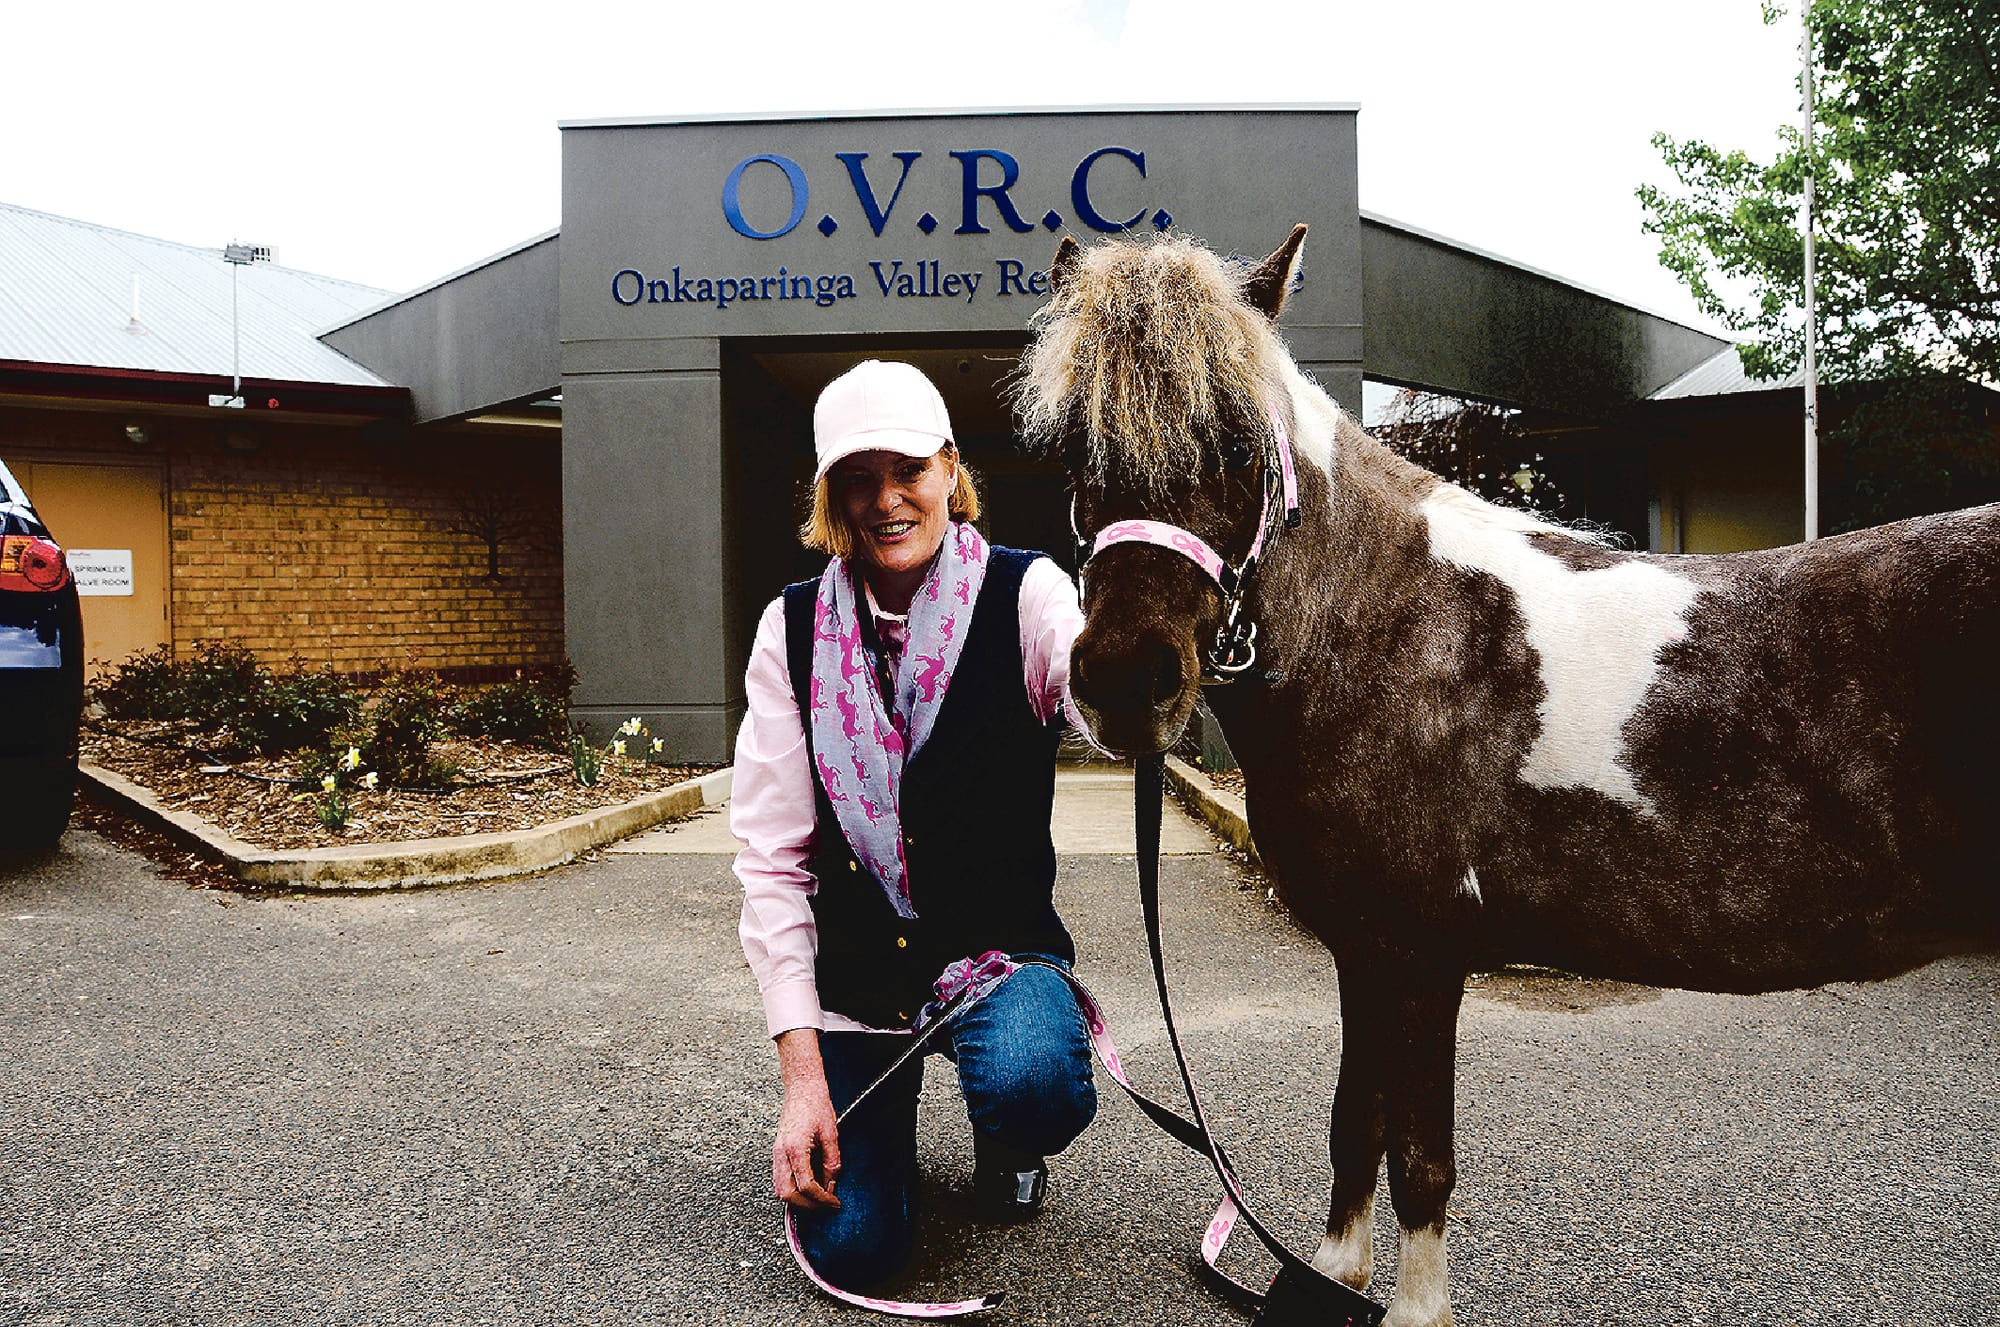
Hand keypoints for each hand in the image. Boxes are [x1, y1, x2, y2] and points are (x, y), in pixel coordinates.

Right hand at [772, 1029, 841, 1209]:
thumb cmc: (816, 1105)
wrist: (801, 1087)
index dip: (822, 1199)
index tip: (834, 1202)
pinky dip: (792, 1190)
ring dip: (797, 1200)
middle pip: (786, 1195)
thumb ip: (832, 1162)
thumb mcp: (831, 1134)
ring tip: (817, 1200)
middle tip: (825, 1206)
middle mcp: (781, 1154)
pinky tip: (808, 1188)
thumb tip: (832, 1185)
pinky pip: (779, 1179)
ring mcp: (776, 1153)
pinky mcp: (778, 1152)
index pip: (806, 1186)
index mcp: (795, 1148)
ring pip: (779, 1189)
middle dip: (806, 1206)